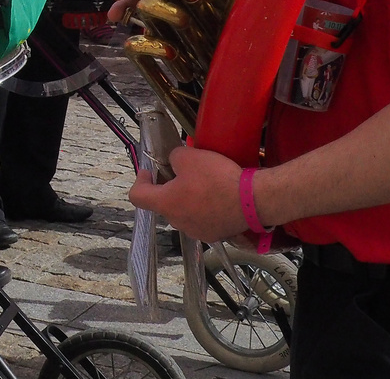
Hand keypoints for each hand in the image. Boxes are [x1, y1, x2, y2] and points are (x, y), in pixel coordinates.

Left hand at [129, 145, 248, 242]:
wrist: (253, 200)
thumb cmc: (218, 180)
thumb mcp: (188, 156)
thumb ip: (173, 157)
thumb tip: (174, 162)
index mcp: (166, 204)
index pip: (137, 196)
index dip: (140, 181)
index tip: (148, 172)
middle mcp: (178, 222)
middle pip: (164, 203)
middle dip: (169, 187)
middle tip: (182, 172)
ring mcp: (197, 231)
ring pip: (184, 211)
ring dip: (188, 198)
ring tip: (203, 183)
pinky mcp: (215, 234)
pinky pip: (202, 219)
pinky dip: (205, 208)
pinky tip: (217, 196)